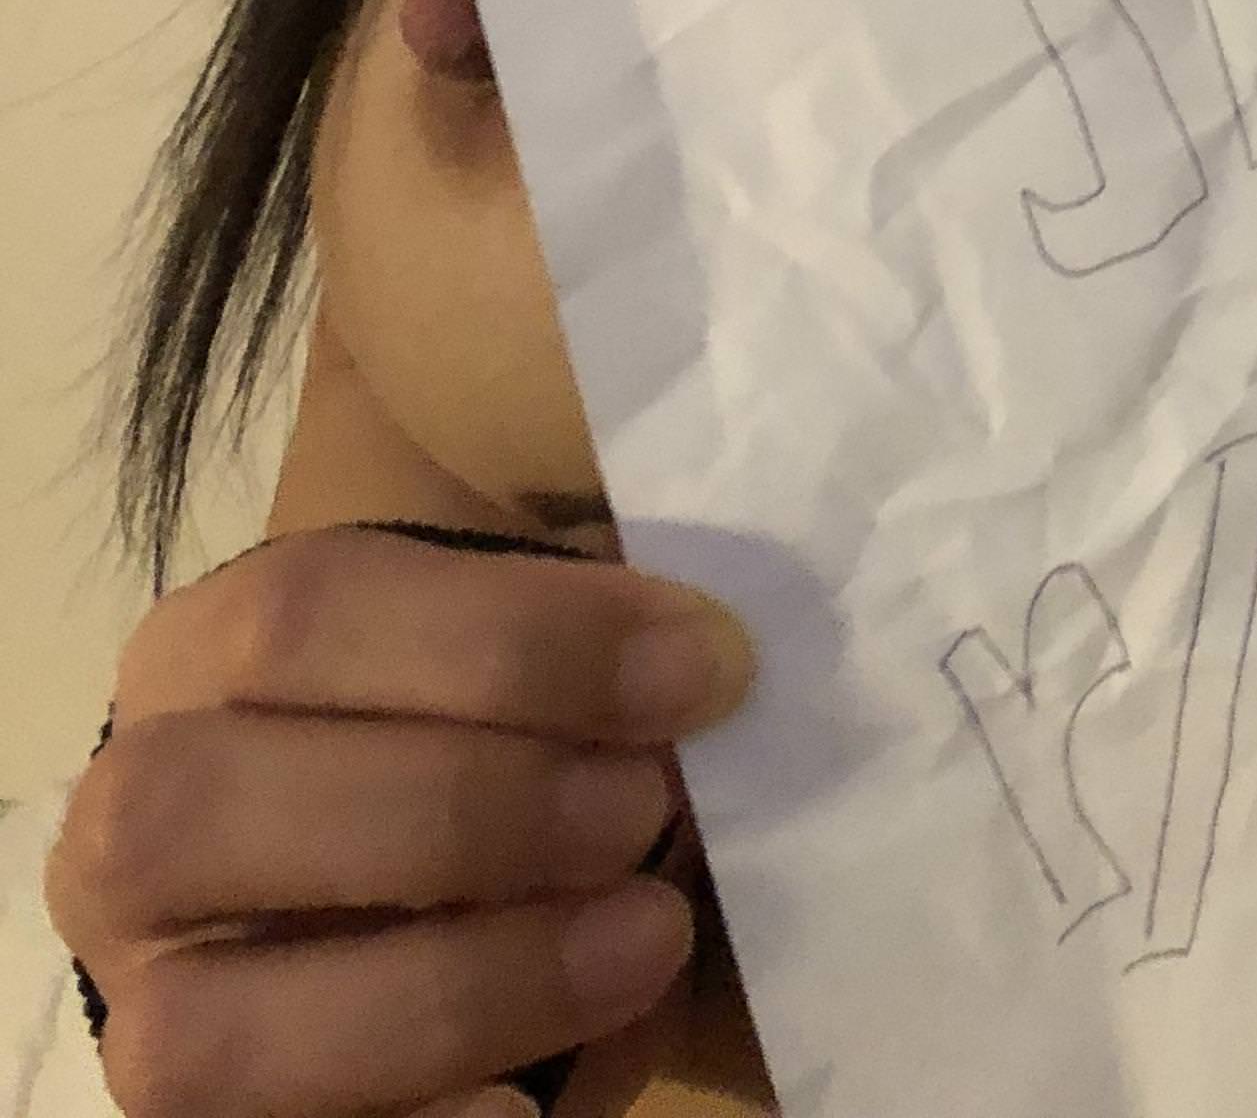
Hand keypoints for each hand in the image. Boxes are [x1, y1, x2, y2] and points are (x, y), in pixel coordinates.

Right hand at [45, 525, 754, 1117]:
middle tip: (647, 809)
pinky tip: (530, 1100)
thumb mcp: (505, 658)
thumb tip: (701, 654)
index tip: (703, 667)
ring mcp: (144, 1008)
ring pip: (204, 1034)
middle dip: (466, 807)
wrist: (399, 909)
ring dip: (461, 986)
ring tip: (644, 939)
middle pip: (205, 807)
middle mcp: (129, 833)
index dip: (516, 638)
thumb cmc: (484, 737)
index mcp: (205, 659)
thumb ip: (564, 643)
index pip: (306, 611)